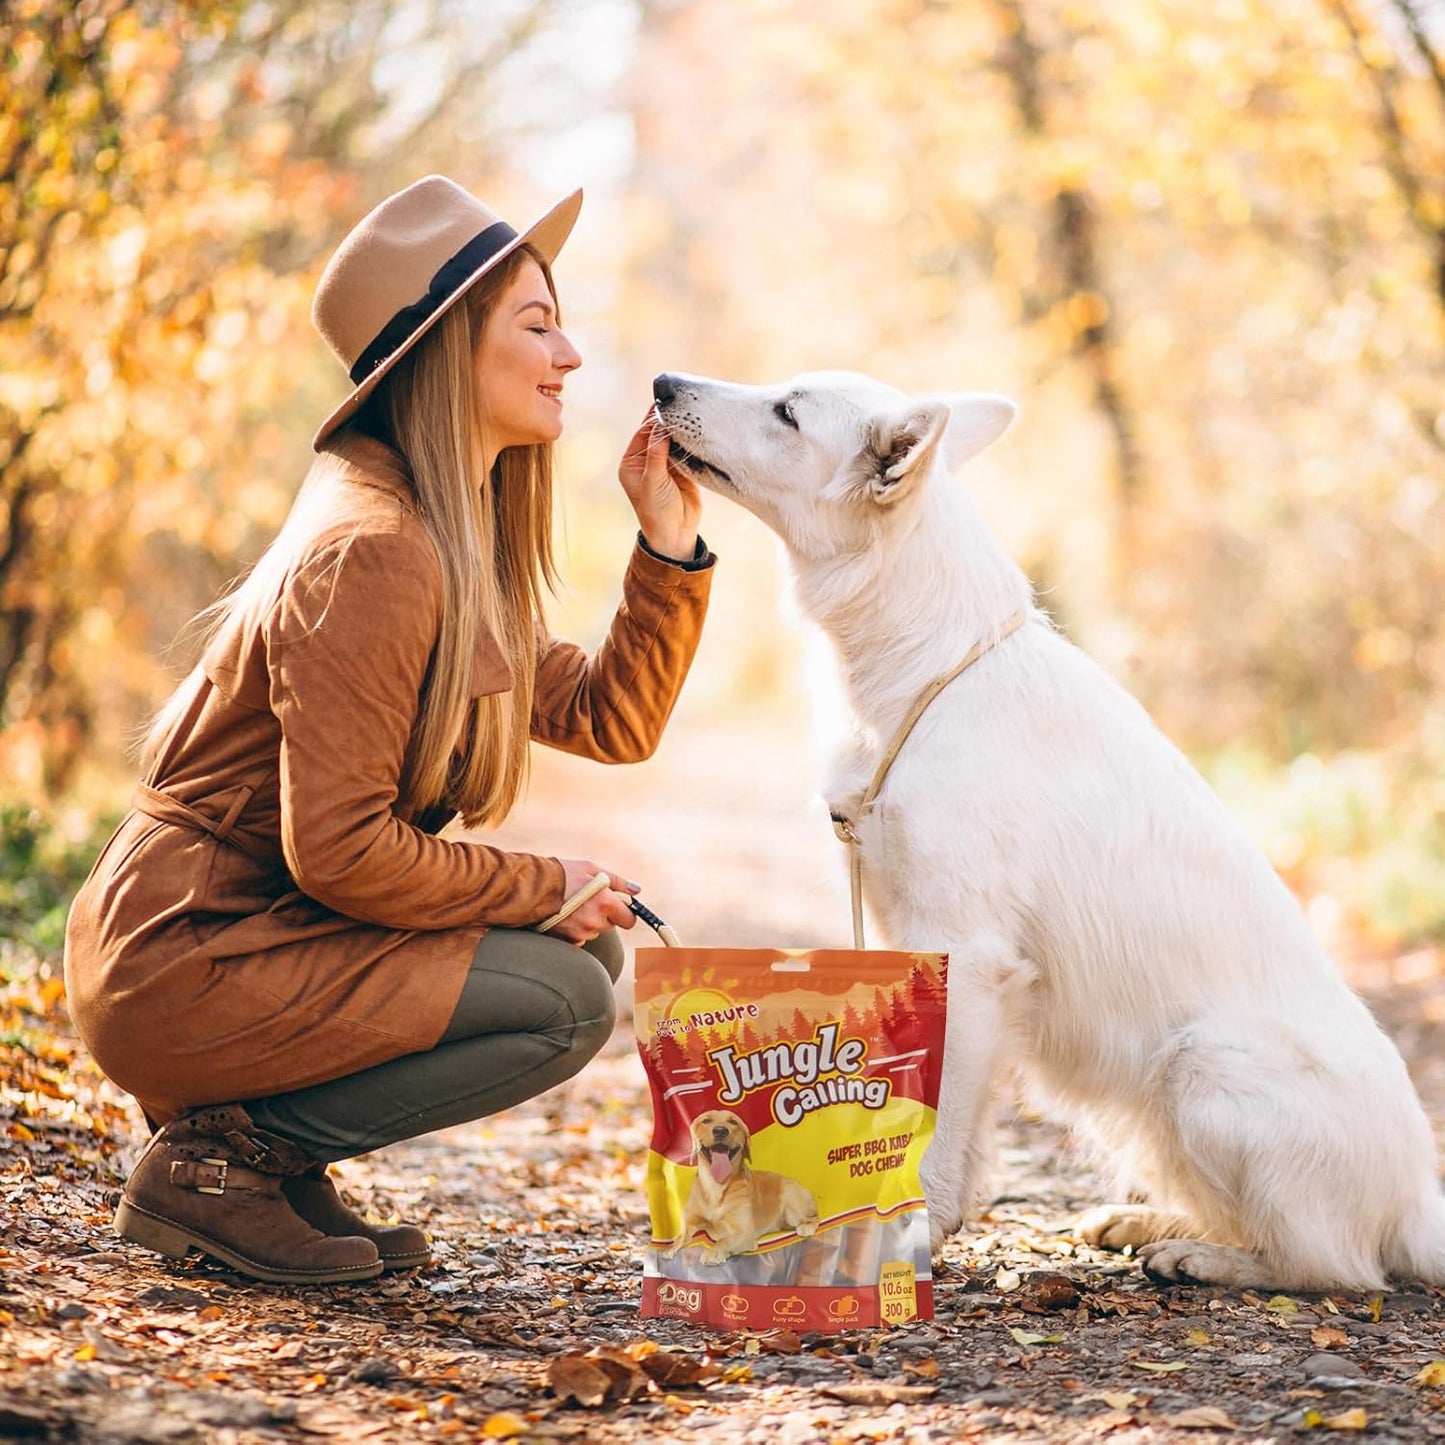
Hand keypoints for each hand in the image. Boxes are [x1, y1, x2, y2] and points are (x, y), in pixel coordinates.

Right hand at [552, 858, 637, 944]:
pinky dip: (575, 930)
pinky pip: (579, 938)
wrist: (532, 886)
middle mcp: (595, 922)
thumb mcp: (592, 869)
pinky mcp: (567, 940)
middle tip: (589, 900)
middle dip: (604, 915)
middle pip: (610, 925)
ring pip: (594, 931)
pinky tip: (565, 916)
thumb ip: (618, 882)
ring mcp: (580, 933)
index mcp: (606, 904)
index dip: (625, 913)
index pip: (629, 920)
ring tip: (573, 905)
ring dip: (589, 922)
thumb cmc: (563, 874)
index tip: (618, 906)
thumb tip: (636, 890)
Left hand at [618, 408, 702, 561]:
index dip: (654, 419)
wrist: (676, 535)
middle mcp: (647, 461)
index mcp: (631, 463)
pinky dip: (692, 441)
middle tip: (683, 404)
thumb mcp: (653, 481)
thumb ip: (657, 453)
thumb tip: (660, 425)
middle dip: (669, 422)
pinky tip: (700, 429)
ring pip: (673, 440)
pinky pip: (686, 450)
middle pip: (658, 434)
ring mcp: (665, 465)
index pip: (643, 433)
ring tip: (694, 413)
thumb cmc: (656, 511)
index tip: (667, 404)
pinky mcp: (682, 470)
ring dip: (682, 430)